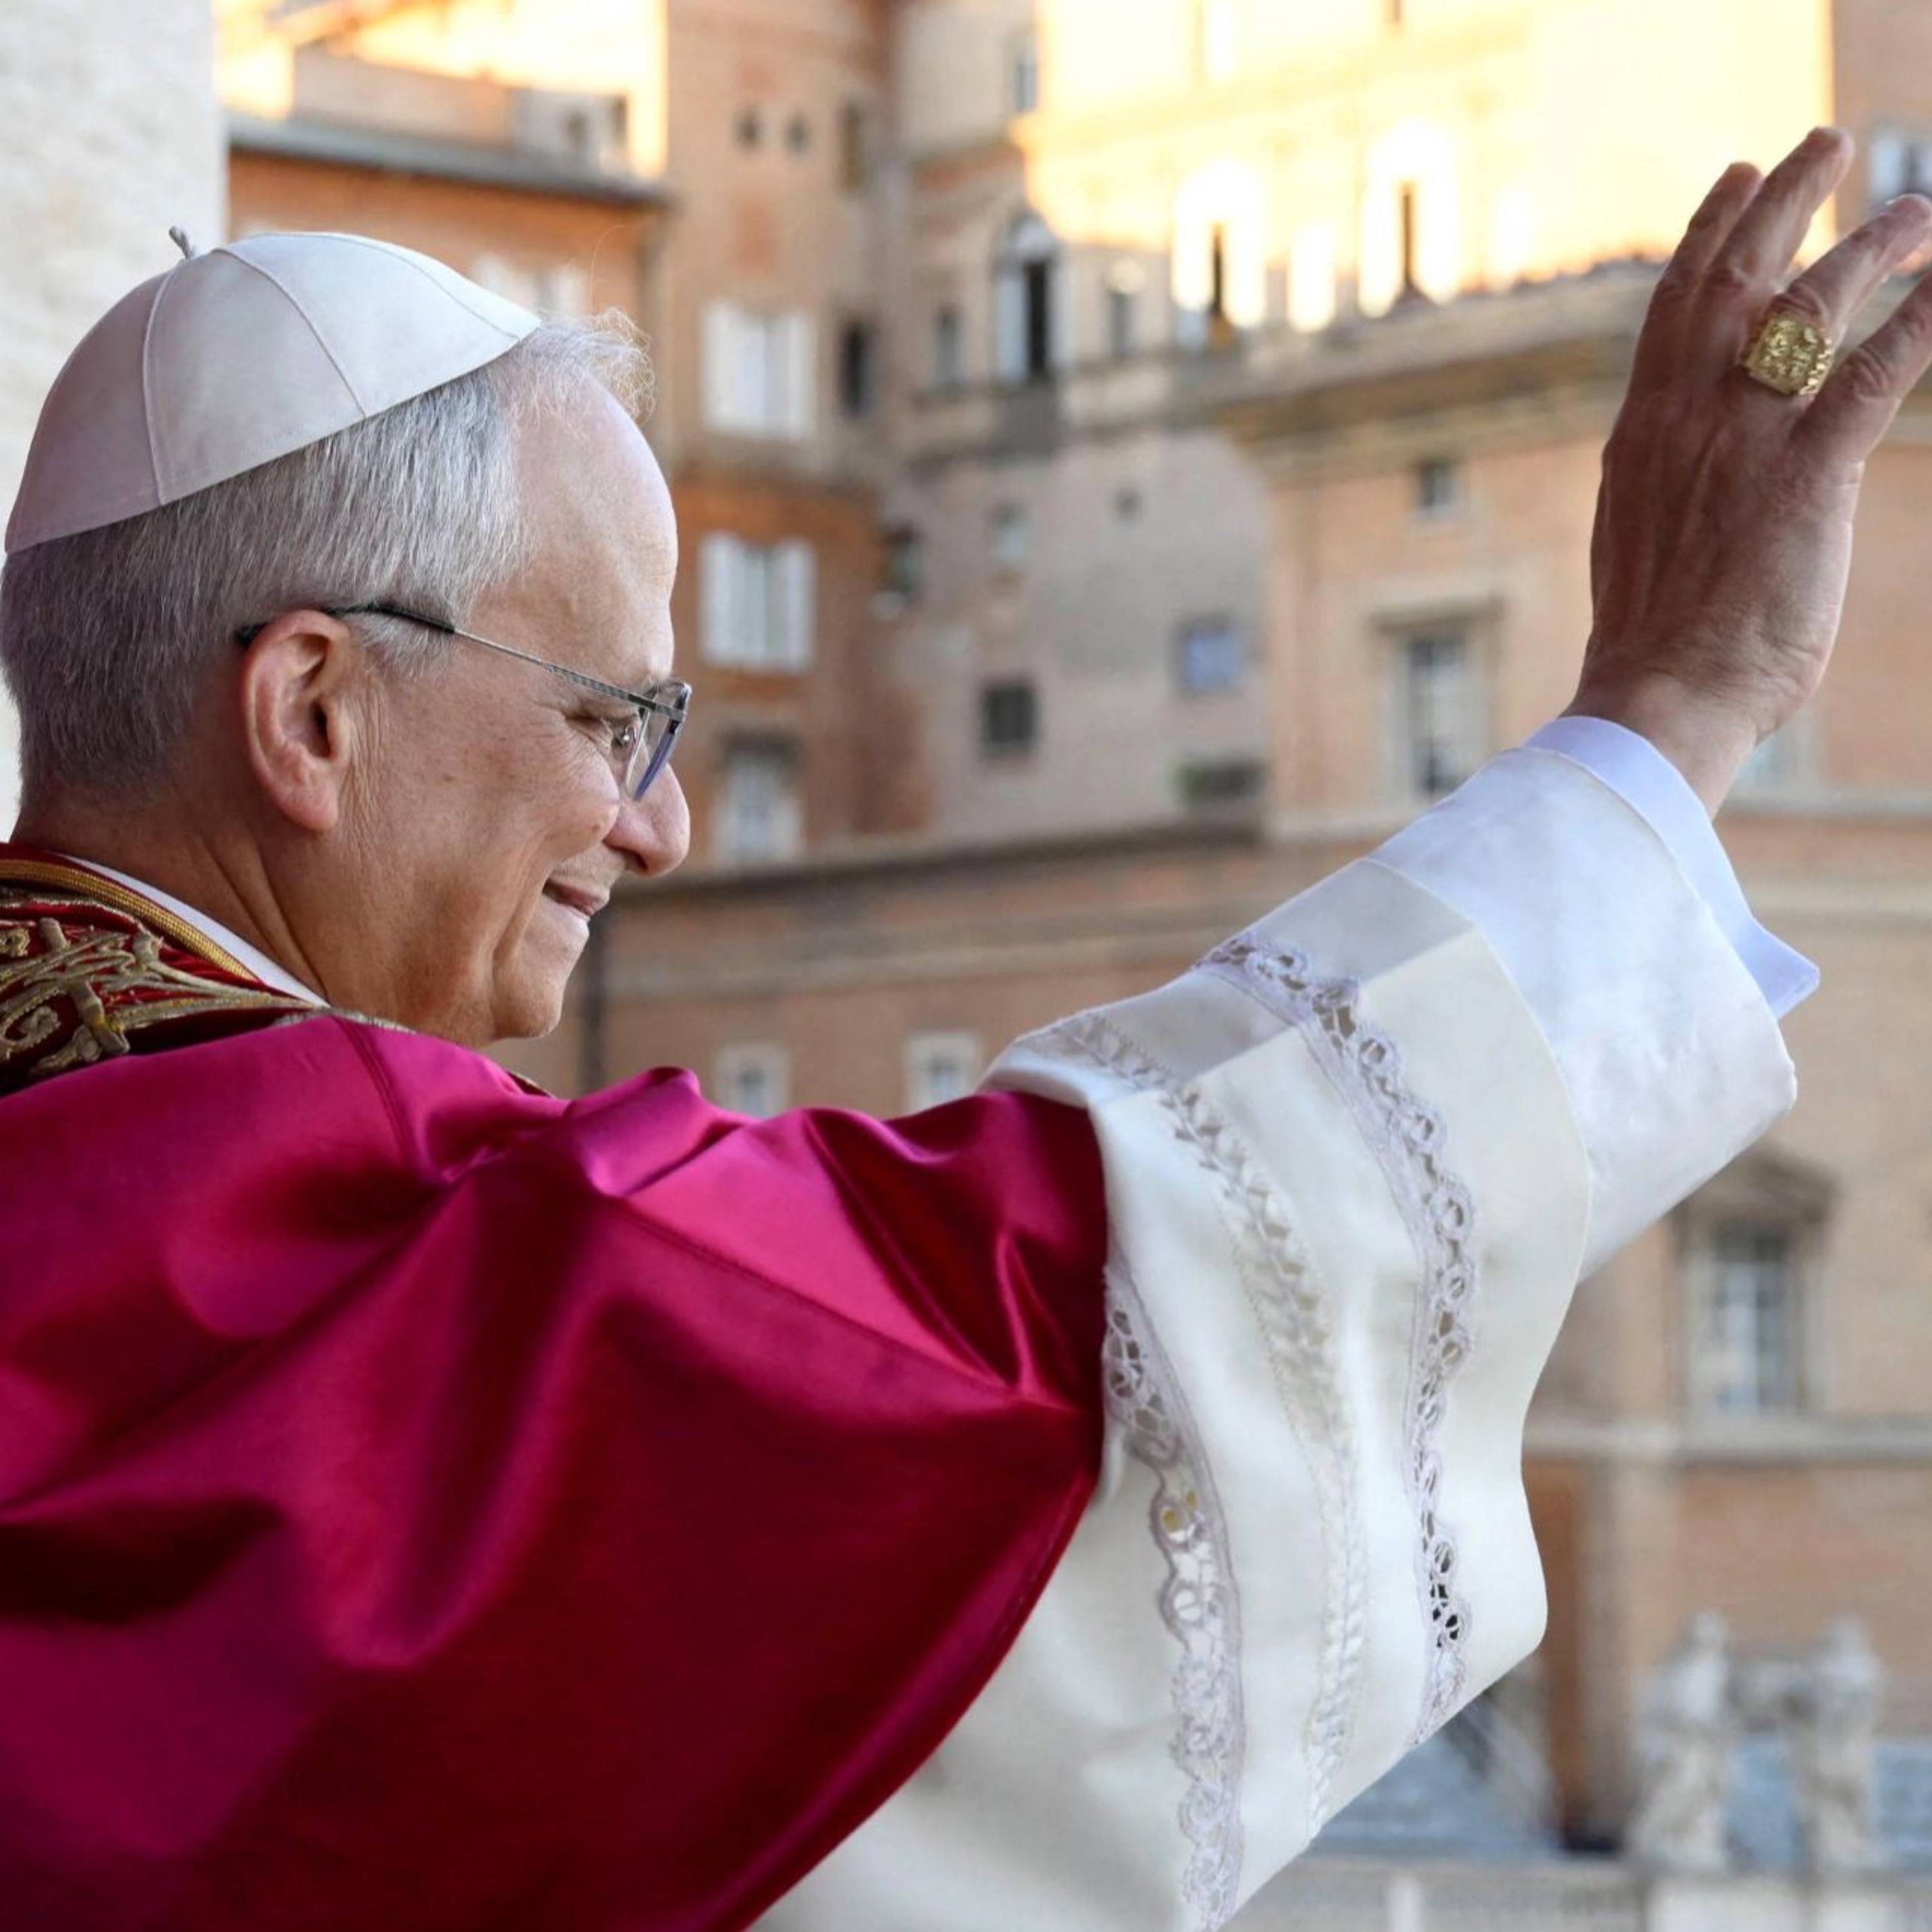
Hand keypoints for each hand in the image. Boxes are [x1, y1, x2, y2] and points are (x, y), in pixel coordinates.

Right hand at [1567, 128, 1931, 809]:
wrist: (1655, 699)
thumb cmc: (1650, 646)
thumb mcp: (1638, 538)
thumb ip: (1664, 479)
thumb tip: (1674, 464)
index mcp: (1641, 434)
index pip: (1673, 305)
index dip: (1709, 231)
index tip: (1736, 180)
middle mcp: (1686, 418)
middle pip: (1736, 277)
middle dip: (1784, 200)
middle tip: (1824, 147)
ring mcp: (1744, 444)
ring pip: (1809, 308)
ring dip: (1870, 244)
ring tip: (1916, 207)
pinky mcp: (1806, 478)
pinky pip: (1878, 373)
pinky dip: (1923, 318)